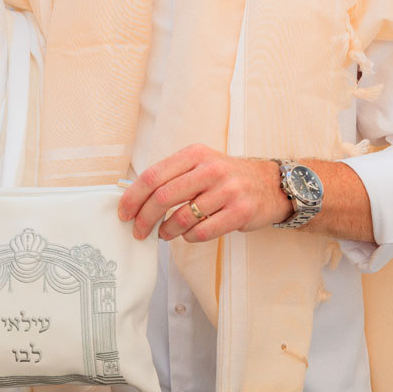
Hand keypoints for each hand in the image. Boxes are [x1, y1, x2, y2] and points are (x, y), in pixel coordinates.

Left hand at [118, 145, 289, 242]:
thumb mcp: (199, 164)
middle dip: (144, 218)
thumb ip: (171, 176)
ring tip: (164, 233)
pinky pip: (202, 232)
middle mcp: (210, 169)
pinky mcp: (240, 212)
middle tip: (138, 231)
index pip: (153, 175)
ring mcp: (227, 190)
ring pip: (182, 217)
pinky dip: (188, 237)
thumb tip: (134, 197)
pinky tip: (188, 234)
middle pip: (163, 197)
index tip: (124, 212)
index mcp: (194, 154)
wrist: (269, 184)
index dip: (133, 196)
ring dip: (167, 230)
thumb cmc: (225, 177)